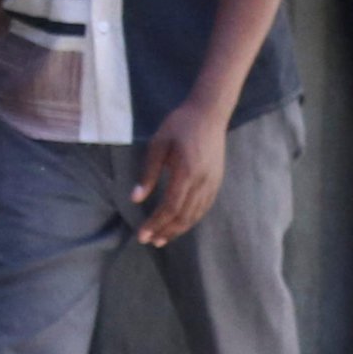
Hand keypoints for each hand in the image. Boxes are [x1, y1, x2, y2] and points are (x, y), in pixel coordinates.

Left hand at [130, 97, 230, 245]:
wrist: (209, 113)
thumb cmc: (180, 125)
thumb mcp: (158, 144)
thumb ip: (148, 173)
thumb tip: (135, 198)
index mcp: (186, 172)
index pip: (170, 207)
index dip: (156, 223)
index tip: (142, 234)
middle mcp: (202, 182)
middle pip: (183, 216)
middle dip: (165, 231)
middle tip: (149, 240)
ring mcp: (212, 182)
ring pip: (196, 214)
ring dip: (178, 229)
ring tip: (162, 238)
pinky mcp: (217, 181)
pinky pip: (205, 207)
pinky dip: (192, 219)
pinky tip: (181, 223)